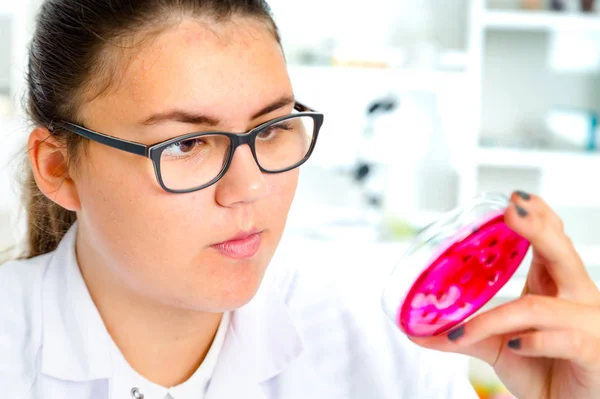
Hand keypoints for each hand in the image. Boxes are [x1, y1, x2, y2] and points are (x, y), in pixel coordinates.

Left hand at [411, 191, 599, 398]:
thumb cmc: (541, 369)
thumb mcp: (497, 346)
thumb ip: (464, 334)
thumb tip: (416, 332)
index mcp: (556, 287)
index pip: (553, 242)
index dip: (539, 217)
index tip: (515, 198)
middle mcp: (576, 298)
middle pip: (562, 253)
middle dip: (538, 228)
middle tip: (512, 208)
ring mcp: (588, 324)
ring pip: (539, 305)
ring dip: (496, 317)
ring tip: (461, 331)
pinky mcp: (594, 352)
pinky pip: (563, 339)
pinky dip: (533, 340)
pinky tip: (514, 344)